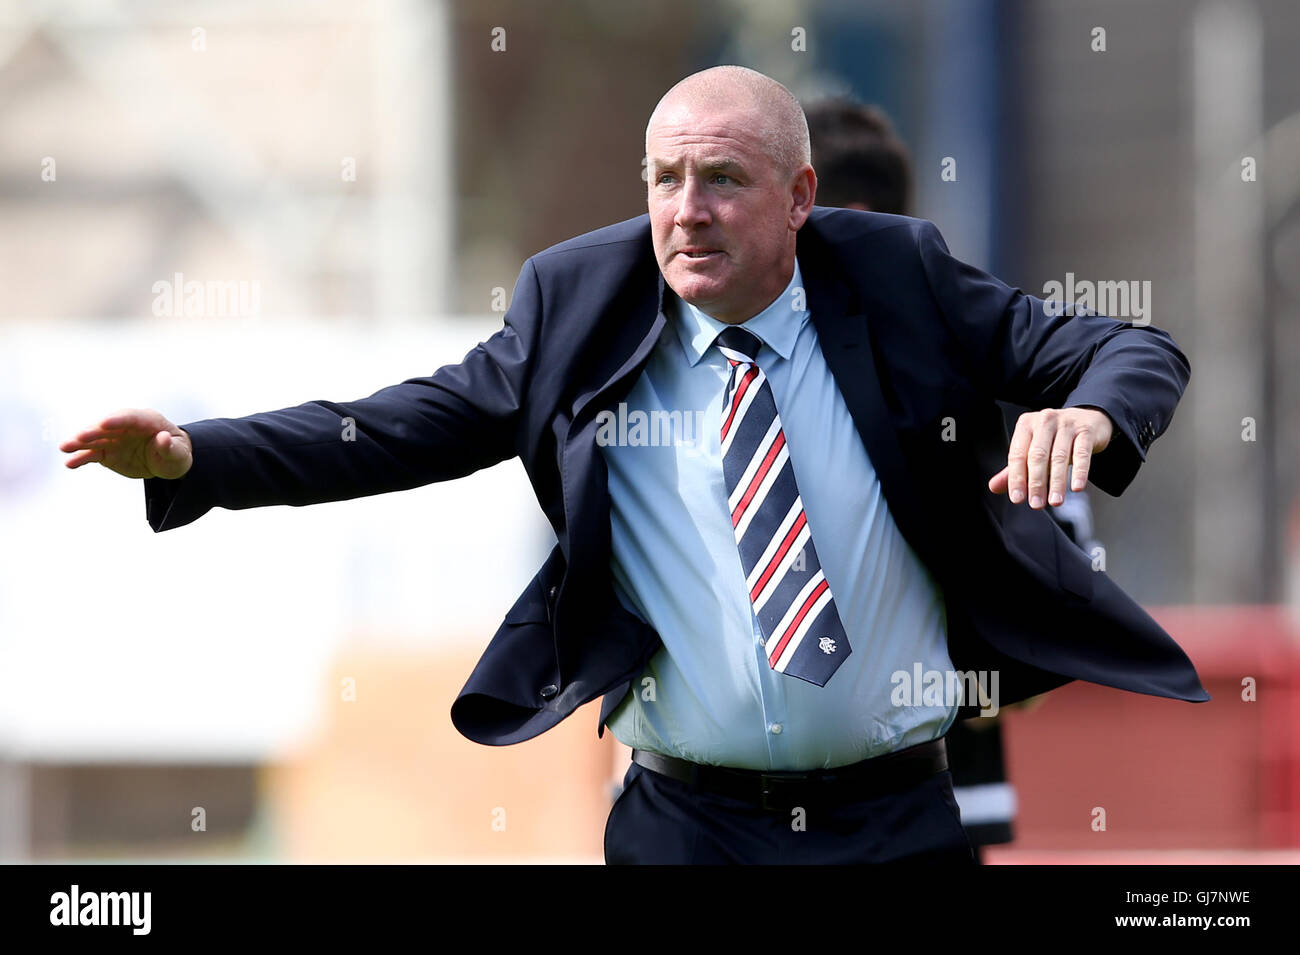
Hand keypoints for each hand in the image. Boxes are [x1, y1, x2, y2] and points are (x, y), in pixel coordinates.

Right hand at [59, 409, 193, 479]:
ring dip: (79, 443)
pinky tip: (70, 463)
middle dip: (93, 431)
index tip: (105, 423)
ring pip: (95, 439)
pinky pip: (92, 455)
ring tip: (65, 448)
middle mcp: (126, 427)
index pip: (131, 417)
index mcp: (147, 420)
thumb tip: (163, 438)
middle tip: (79, 437)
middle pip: (107, 427)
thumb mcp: (179, 453)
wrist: (167, 462)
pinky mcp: (107, 452)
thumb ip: (170, 446)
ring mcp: (115, 439)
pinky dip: (81, 458)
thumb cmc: (176, 453)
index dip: (118, 420)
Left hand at [986, 407, 1111, 507]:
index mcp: (1026, 425)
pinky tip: (1076, 487)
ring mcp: (1066, 424)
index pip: (1017, 454)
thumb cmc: (1054, 438)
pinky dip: (1079, 472)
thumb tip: (993, 487)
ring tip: (1055, 502)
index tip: (1017, 499)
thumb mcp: (1033, 450)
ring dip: (1057, 482)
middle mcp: (1044, 421)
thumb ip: (1014, 469)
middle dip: (1036, 483)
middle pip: (1038, 456)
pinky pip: (1082, 454)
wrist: (1087, 419)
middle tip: (1036, 504)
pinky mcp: (1086, 430)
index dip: (1016, 478)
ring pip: (1060, 456)